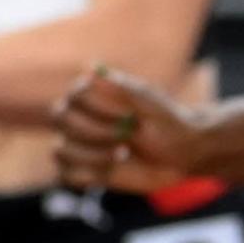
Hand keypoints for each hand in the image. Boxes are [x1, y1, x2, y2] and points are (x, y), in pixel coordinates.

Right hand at [51, 63, 209, 193]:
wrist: (182, 153)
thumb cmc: (167, 121)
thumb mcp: (149, 101)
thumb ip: (120, 86)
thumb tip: (90, 67)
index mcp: (92, 96)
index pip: (73, 96)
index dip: (95, 106)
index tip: (127, 113)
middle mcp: (80, 120)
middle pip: (62, 121)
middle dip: (94, 130)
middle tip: (127, 135)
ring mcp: (79, 147)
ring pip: (61, 150)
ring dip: (92, 154)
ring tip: (125, 153)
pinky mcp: (84, 172)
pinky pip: (66, 175)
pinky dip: (86, 174)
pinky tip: (111, 170)